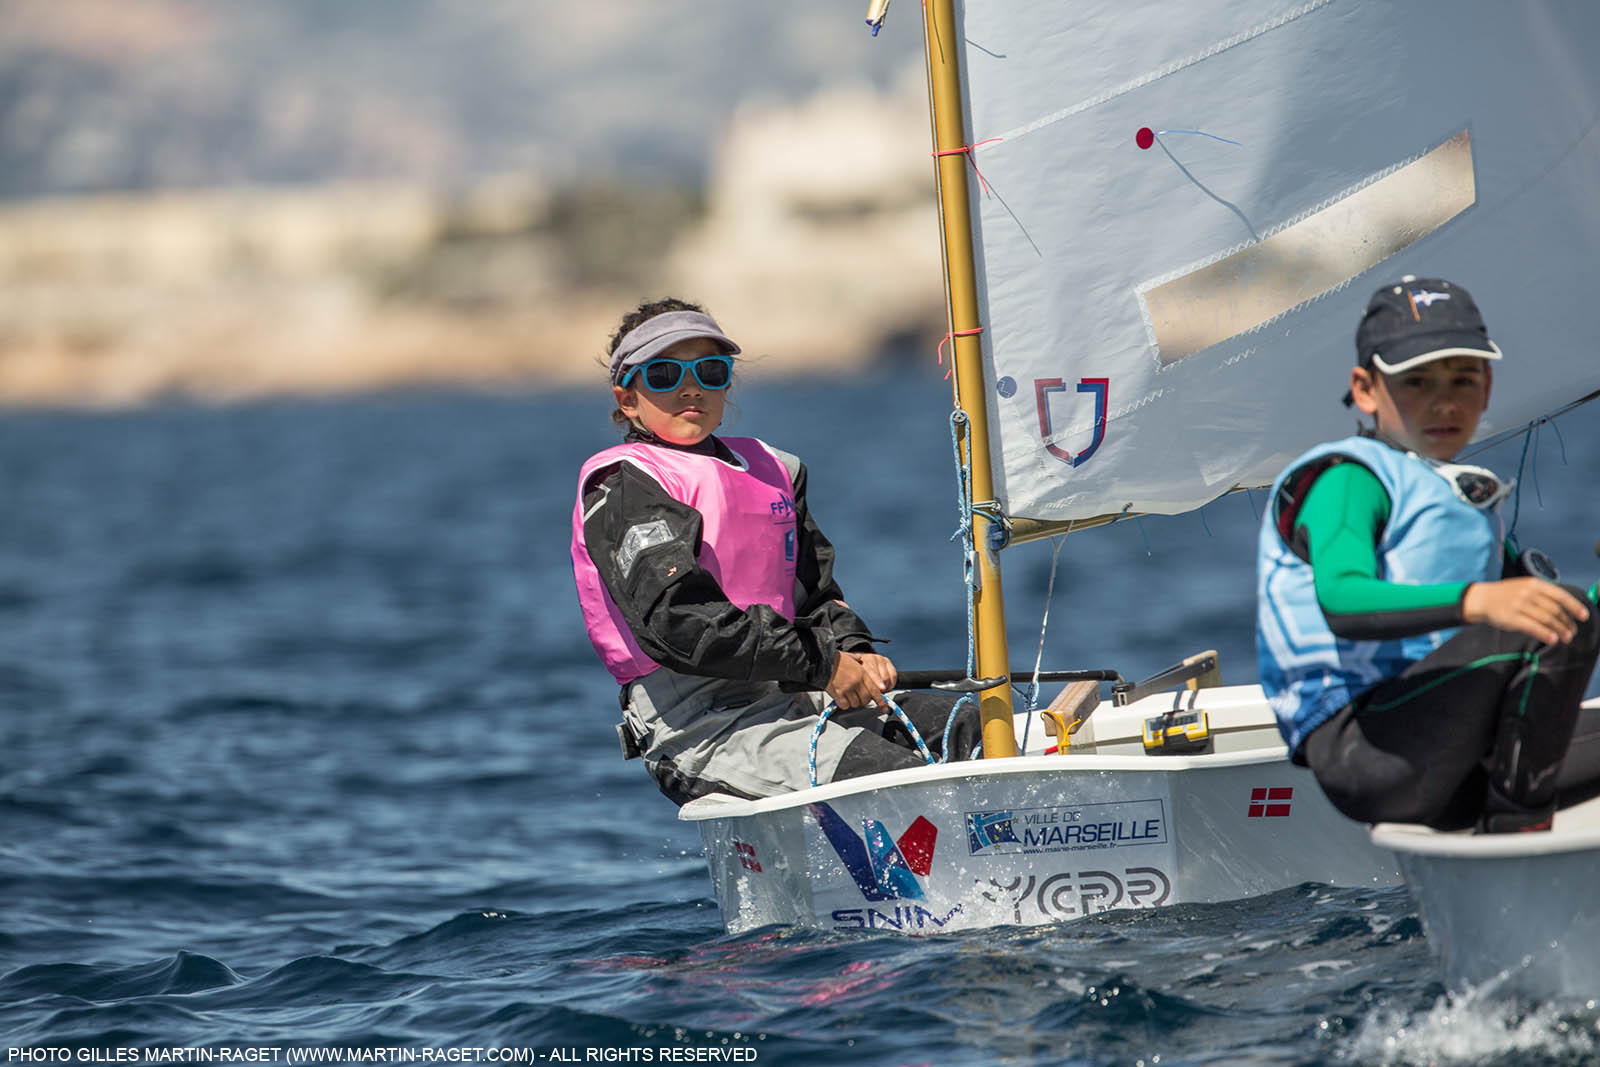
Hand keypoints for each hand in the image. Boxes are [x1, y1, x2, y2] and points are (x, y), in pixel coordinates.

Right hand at [825, 651, 890, 711]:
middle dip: (863, 700)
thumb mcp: (851, 657)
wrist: (822, 661)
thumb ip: (858, 661)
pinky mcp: (838, 694)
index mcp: (862, 674)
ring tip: (847, 695)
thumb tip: (861, 660)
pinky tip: (840, 698)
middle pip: (866, 700)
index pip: (875, 691)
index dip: (881, 701)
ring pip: (856, 704)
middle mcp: (857, 682)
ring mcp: (848, 689)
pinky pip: (845, 705)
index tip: (884, 708)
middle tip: (857, 696)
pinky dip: (844, 704)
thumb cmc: (835, 659)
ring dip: (853, 702)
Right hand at [1462, 578, 1590, 643]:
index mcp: (1534, 584)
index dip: (1574, 606)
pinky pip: (1532, 626)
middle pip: (1554, 609)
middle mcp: (1528, 593)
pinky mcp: (1511, 617)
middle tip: (1572, 632)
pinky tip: (1552, 639)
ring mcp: (1519, 605)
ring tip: (1566, 638)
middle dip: (1566, 622)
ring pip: (1546, 619)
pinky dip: (1544, 634)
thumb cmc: (1506, 595)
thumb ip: (1543, 596)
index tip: (1584, 616)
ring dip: (1559, 630)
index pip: (1560, 595)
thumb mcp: (1525, 588)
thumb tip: (1565, 610)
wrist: (1481, 599)